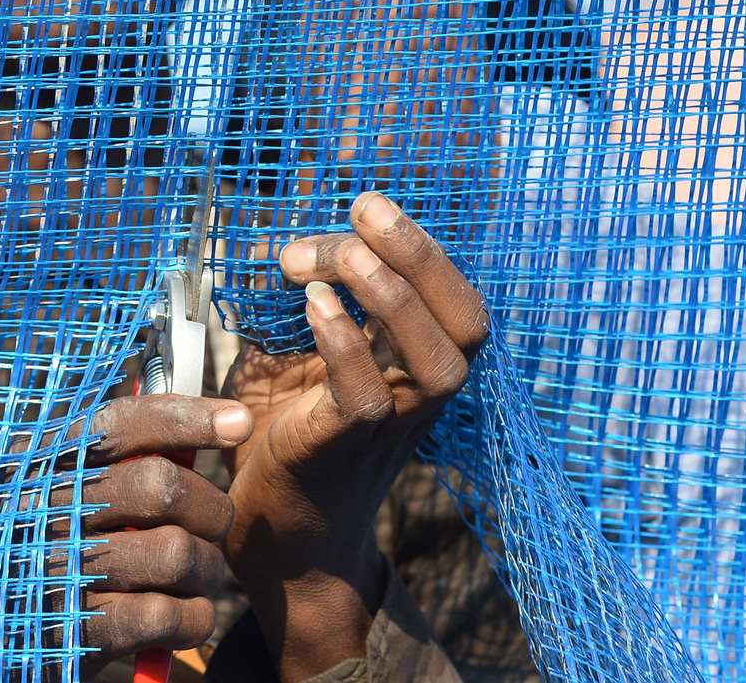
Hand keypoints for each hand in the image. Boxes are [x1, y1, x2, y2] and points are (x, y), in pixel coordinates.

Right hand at [58, 394, 253, 677]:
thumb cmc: (50, 539)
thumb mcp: (65, 483)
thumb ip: (124, 452)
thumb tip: (222, 419)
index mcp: (46, 461)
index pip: (122, 424)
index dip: (187, 419)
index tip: (239, 423)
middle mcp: (49, 507)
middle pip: (163, 486)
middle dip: (210, 508)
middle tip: (211, 525)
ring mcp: (62, 570)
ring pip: (177, 553)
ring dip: (206, 568)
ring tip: (194, 575)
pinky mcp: (81, 631)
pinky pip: (169, 615)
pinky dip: (193, 617)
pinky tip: (181, 615)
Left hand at [221, 191, 487, 680]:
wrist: (277, 538)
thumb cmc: (289, 434)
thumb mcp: (300, 357)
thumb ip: (311, 304)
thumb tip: (287, 242)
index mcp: (415, 367)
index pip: (456, 299)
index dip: (422, 246)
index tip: (362, 206)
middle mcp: (418, 397)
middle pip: (467, 322)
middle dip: (423, 253)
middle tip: (365, 206)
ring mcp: (390, 428)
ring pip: (435, 362)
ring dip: (392, 296)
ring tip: (343, 255)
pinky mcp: (342, 451)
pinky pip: (365, 398)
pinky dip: (344, 344)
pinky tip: (312, 306)